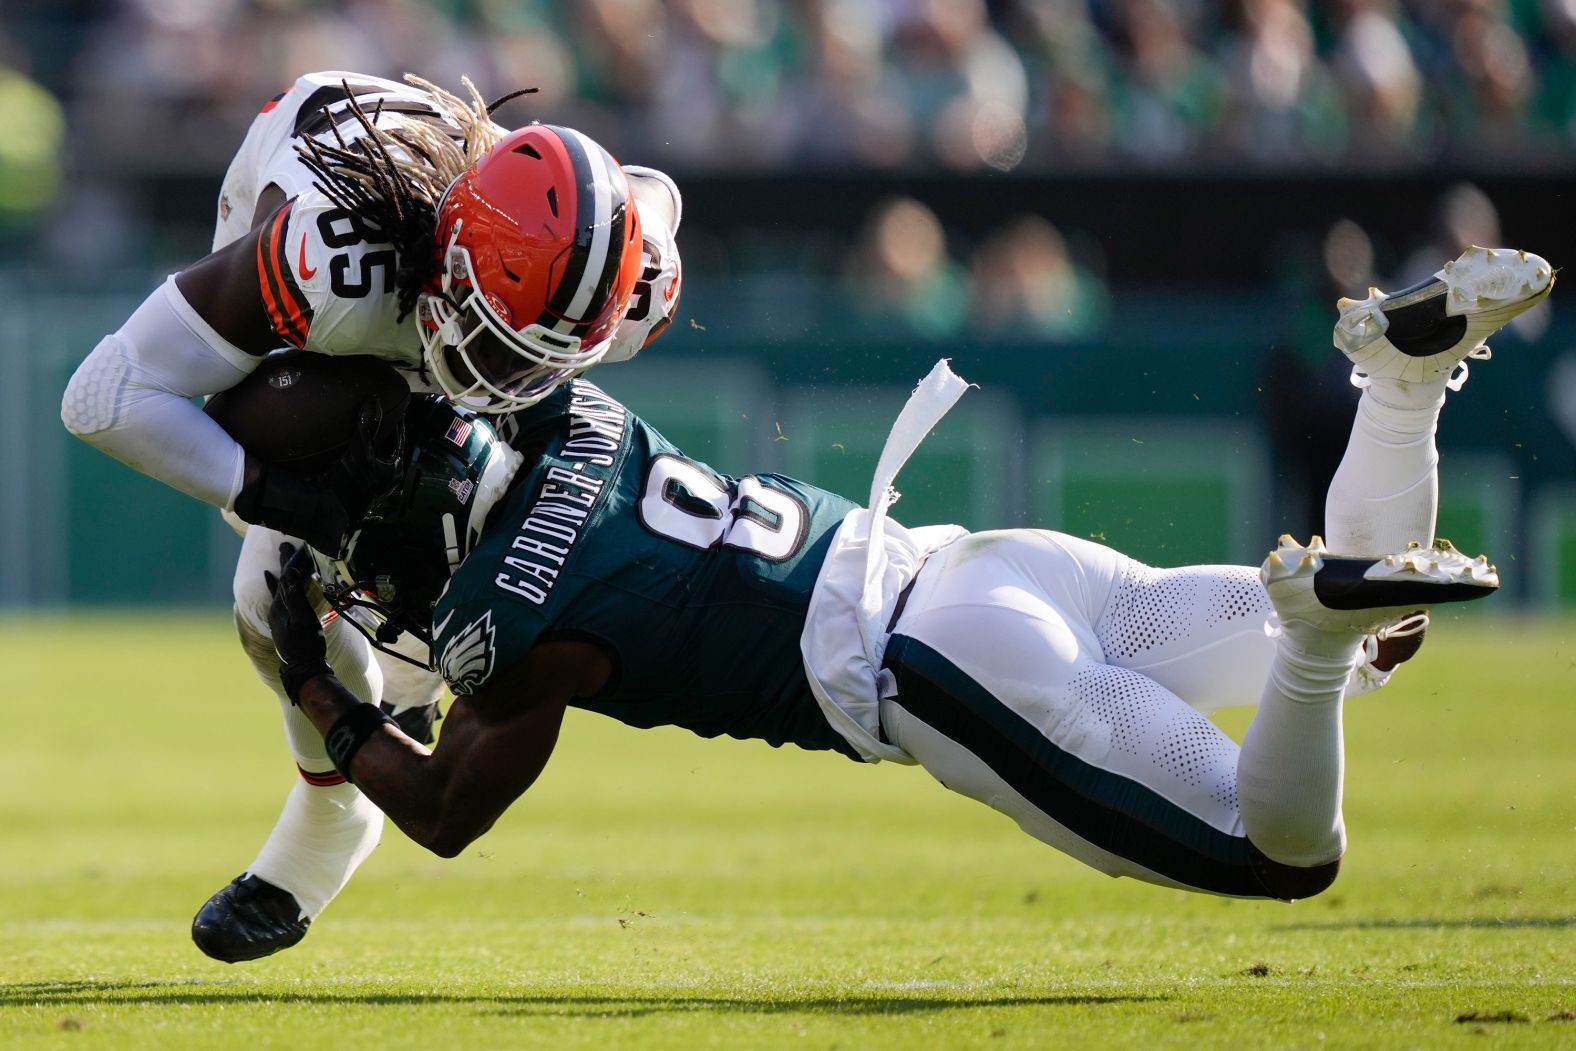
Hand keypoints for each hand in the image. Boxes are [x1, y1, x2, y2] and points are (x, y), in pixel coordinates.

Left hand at [264, 542, 332, 703]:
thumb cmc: (306, 645)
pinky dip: (278, 593)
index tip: (292, 545)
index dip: (289, 560)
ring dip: (280, 577)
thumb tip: (288, 573)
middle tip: (284, 547)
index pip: (285, 577)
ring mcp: (279, 618)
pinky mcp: (284, 625)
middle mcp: (277, 609)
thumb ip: (295, 596)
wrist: (302, 669)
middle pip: (280, 581)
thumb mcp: (303, 619)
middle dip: (283, 564)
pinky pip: (280, 601)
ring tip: (275, 568)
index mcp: (281, 605)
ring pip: (279, 591)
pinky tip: (277, 594)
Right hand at [316, 398, 404, 522]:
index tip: (397, 411)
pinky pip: (370, 487)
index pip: (398, 441)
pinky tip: (368, 479)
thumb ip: (366, 426)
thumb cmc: (349, 480)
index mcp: (393, 469)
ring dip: (378, 460)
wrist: (330, 511)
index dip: (396, 425)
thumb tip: (374, 400)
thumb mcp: (359, 450)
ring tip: (371, 443)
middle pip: (390, 456)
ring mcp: (378, 494)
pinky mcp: (364, 503)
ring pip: (382, 471)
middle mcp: (390, 482)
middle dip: (387, 442)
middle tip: (383, 424)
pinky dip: (369, 480)